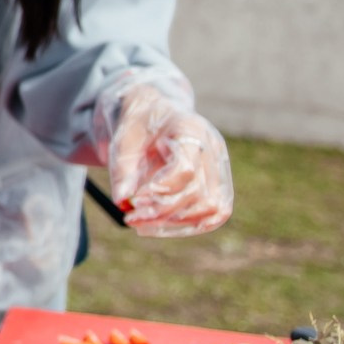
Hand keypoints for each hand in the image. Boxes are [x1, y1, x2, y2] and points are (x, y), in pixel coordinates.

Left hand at [101, 80, 231, 236]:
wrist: (155, 116)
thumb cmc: (138, 126)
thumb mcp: (123, 141)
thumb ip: (123, 170)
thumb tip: (122, 202)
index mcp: (190, 129)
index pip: (185, 169)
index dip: (160, 191)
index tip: (133, 201)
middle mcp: (213, 149)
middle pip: (197, 192)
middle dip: (162, 211)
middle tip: (130, 218)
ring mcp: (221, 167)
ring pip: (211, 207)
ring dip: (176, 223)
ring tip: (141, 223)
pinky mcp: (221, 183)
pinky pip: (217, 212)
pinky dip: (190, 225)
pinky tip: (160, 226)